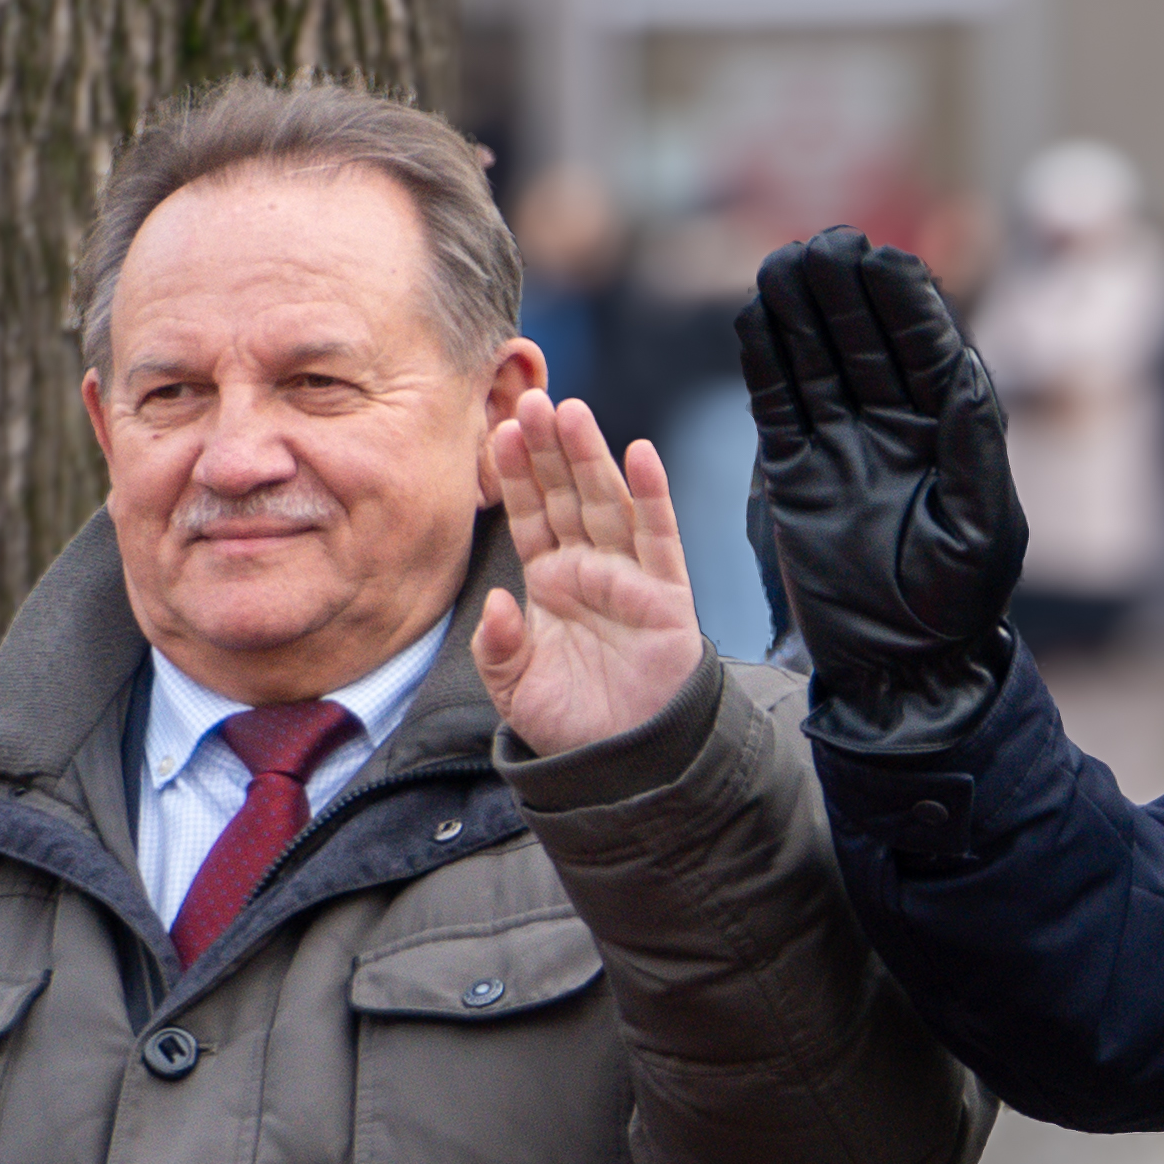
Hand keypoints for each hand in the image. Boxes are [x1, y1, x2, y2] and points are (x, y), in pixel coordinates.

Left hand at [470, 382, 709, 760]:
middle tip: (530, 399)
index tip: (496, 431)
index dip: (515, 475)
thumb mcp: (514, 687)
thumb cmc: (572, 723)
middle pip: (567, 495)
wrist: (625, 764)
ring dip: (591, 456)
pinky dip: (652, 495)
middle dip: (549, 448)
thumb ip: (497, 645)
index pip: (530, 515)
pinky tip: (640, 453)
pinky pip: (659, 538)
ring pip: (608, 503)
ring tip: (571, 411)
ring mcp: (628, 578)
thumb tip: (499, 600)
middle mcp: (587, 570)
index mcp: (548, 583)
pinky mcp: (666, 596)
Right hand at [736, 229, 1026, 746]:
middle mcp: (896, 428)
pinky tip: (752, 317)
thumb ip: (973, 449)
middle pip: (867, 340)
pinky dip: (763, 362)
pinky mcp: (795, 473)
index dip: (904, 301)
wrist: (898, 670)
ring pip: (818, 361)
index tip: (882, 258)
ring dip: (801, 312)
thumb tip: (968, 370)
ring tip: (782, 263)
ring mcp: (842, 446)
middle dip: (846, 292)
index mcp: (949, 432)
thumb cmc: (954, 609)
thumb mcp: (979, 532)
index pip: (926, 348)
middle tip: (823, 244)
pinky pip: (776, 404)